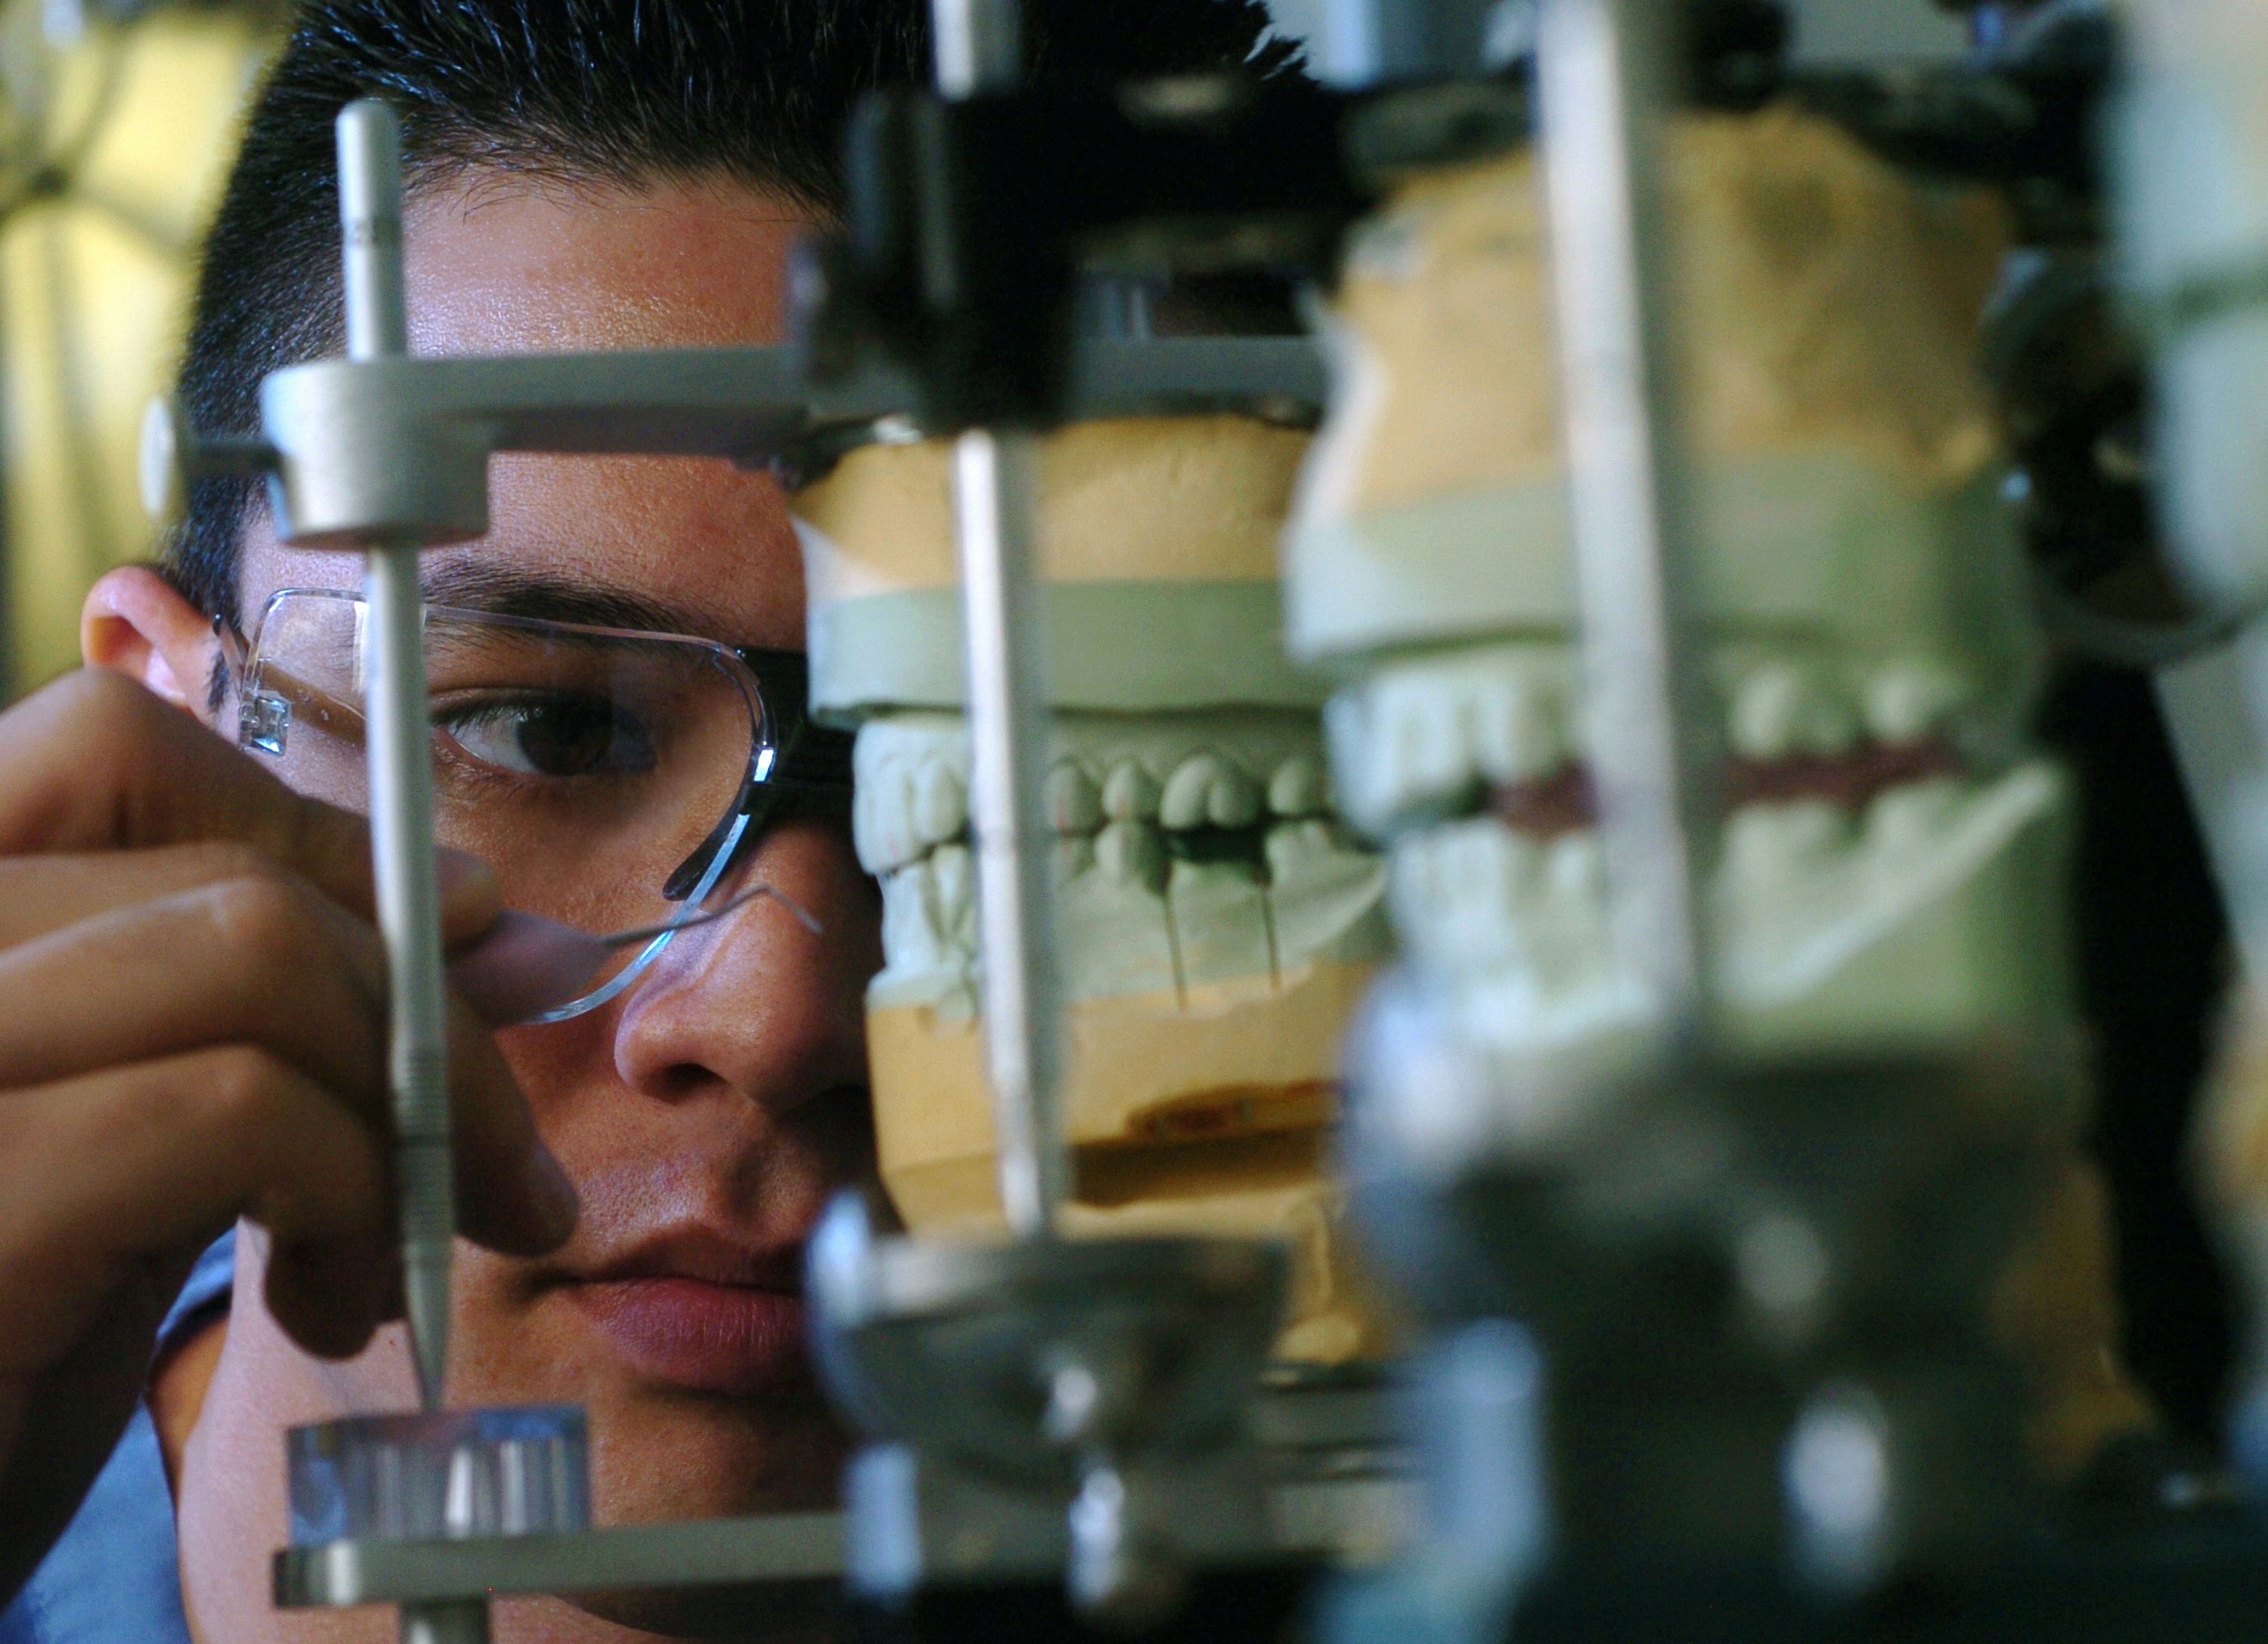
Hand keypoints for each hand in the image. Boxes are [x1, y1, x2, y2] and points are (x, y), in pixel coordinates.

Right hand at [0, 670, 577, 1601]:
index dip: (304, 830)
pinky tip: (336, 1299)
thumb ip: (274, 1016)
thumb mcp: (136, 1146)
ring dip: (408, 1112)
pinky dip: (357, 1190)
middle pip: (226, 868)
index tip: (451, 944)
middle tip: (492, 1162)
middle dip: (421, 1013)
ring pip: (254, 953)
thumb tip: (497, 913)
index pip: (103, 747)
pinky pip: (237, 1109)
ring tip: (390, 1257)